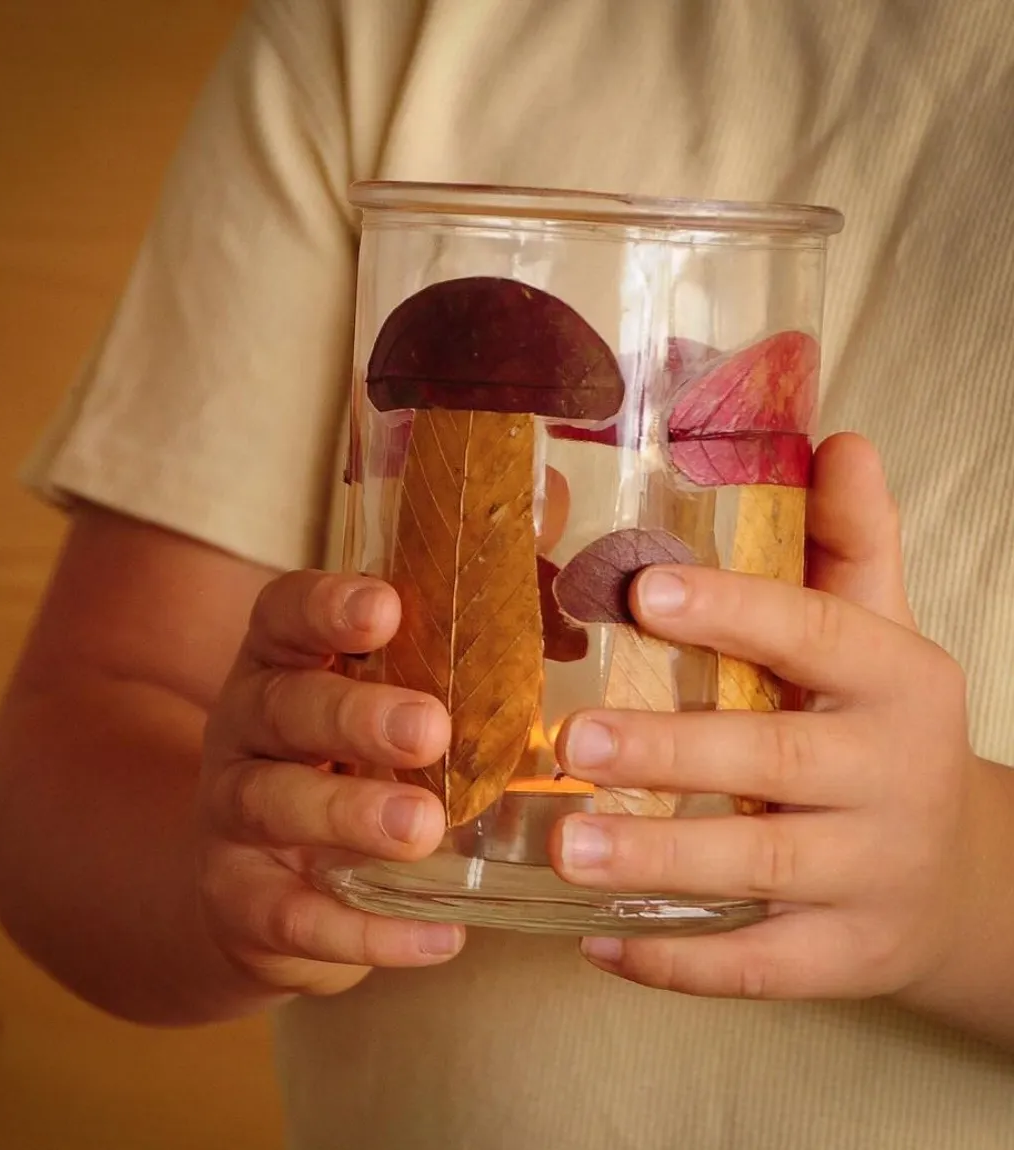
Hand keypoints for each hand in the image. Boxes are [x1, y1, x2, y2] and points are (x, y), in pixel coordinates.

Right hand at [196, 571, 462, 999]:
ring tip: (424, 828)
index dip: (326, 607)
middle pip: (282, 706)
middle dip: (355, 715)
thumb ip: (431, 673)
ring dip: (350, 814)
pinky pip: (293, 916)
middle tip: (430, 732)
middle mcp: (244, 730)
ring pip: (273, 802)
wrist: (250, 889)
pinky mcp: (239, 902)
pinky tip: (440, 933)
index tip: (386, 610)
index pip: (283, 615)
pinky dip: (365, 930)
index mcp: (280, 666)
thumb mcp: (365, 710)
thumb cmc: (339, 771)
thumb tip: (565, 636)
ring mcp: (231, 816)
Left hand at [551, 433, 986, 1001]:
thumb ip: (849, 544)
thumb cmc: (880, 729)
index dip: (731, 610)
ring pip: (761, 871)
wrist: (961, 875)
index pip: (813, 633)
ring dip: (659, 859)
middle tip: (574, 736)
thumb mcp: (879, 633)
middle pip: (776, 762)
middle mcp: (890, 775)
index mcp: (895, 680)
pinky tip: (599, 939)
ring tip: (564, 846)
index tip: (641, 589)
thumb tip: (837, 438)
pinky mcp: (845, 956)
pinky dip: (679, 960)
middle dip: (674, 751)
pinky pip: (760, 965)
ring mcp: (871, 875)